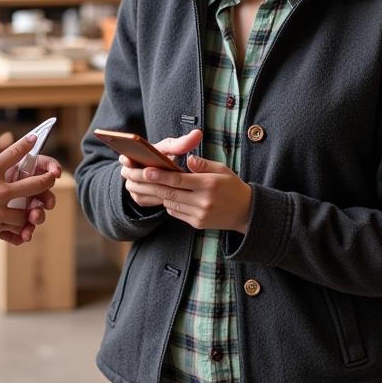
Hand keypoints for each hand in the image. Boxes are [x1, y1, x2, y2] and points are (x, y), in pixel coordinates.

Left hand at [0, 132, 60, 244]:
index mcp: (5, 171)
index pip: (34, 165)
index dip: (48, 168)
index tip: (55, 172)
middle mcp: (10, 189)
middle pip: (38, 191)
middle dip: (46, 197)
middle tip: (47, 203)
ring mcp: (7, 209)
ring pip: (30, 213)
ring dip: (35, 217)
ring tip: (32, 221)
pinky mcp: (0, 226)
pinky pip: (16, 231)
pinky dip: (21, 234)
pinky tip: (22, 237)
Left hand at [120, 130, 251, 233]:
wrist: (246, 212)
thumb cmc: (232, 186)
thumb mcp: (222, 169)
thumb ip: (203, 164)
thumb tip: (188, 159)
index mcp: (209, 184)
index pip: (179, 180)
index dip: (160, 175)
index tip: (145, 170)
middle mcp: (203, 201)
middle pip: (170, 193)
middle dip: (150, 185)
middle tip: (135, 177)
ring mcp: (200, 214)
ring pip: (171, 203)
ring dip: (157, 194)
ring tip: (143, 185)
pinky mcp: (197, 224)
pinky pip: (176, 213)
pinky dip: (168, 204)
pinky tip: (164, 195)